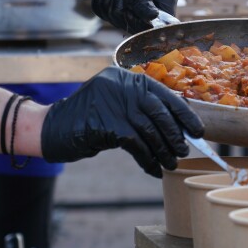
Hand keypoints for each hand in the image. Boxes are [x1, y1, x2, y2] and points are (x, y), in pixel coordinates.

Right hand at [40, 67, 203, 177]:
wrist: (49, 128)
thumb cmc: (88, 120)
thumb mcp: (116, 105)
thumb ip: (141, 110)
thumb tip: (178, 128)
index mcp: (127, 78)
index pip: (165, 94)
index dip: (184, 114)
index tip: (198, 130)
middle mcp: (122, 86)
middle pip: (160, 113)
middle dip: (175, 135)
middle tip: (183, 151)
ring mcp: (113, 103)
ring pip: (150, 131)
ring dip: (163, 151)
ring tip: (170, 164)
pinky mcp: (106, 124)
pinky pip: (136, 145)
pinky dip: (147, 160)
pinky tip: (152, 169)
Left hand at [81, 0, 176, 32]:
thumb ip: (141, 0)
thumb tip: (152, 19)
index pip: (162, 22)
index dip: (147, 22)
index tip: (133, 10)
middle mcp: (152, 4)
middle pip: (138, 25)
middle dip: (123, 8)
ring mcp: (133, 6)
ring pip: (119, 20)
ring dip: (109, 2)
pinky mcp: (117, 5)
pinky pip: (106, 15)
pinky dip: (101, 1)